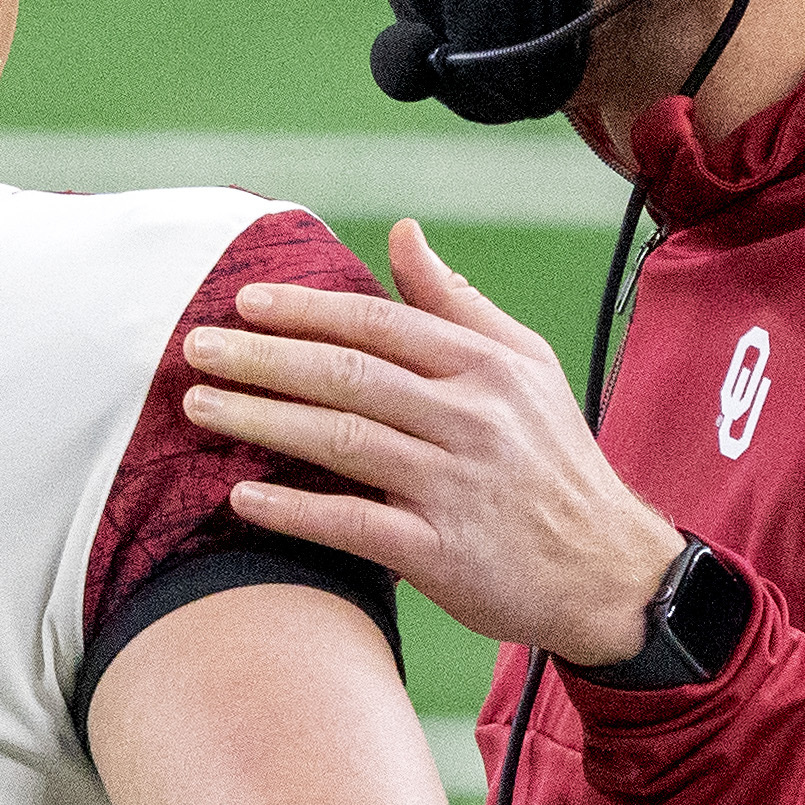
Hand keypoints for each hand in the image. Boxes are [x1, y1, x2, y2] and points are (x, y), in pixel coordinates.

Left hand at [183, 218, 686, 667]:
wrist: (608, 570)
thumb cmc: (553, 462)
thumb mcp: (526, 366)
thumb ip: (457, 303)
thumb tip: (402, 234)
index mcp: (485, 367)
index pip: (380, 324)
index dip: (308, 309)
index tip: (244, 300)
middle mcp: (470, 419)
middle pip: (349, 376)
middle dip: (264, 358)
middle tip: (196, 349)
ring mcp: (454, 487)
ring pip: (342, 442)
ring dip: (262, 422)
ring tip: (199, 409)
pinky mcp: (443, 554)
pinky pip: (355, 524)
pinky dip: (296, 510)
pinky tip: (242, 498)